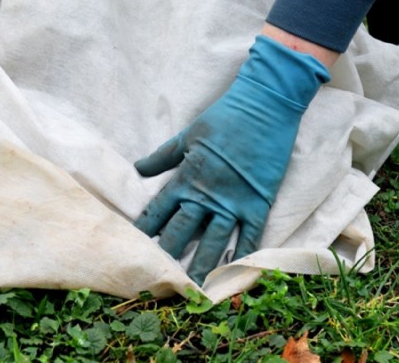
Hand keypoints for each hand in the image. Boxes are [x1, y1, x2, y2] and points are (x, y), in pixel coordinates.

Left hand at [133, 35, 329, 283]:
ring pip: (214, 242)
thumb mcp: (188, 135)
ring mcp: (234, 201)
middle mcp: (207, 194)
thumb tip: (138, 170)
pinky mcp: (259, 202)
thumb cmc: (224, 117)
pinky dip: (243, 254)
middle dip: (169, 256)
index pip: (160, 211)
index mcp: (187, 177)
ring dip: (203, 266)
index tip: (134, 248)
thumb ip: (163, 157)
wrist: (265, 107)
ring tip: (193, 290)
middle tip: (159, 279)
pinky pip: (250, 234)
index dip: (146, 231)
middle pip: (183, 233)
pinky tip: (234, 273)